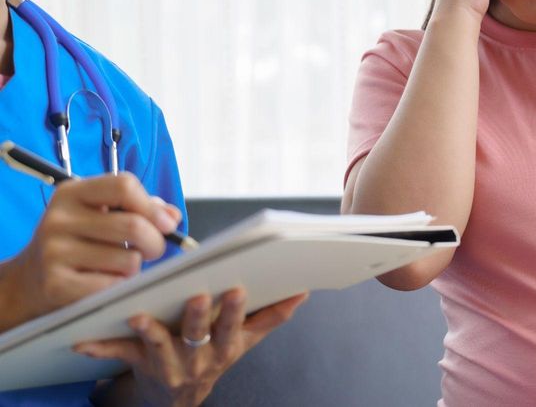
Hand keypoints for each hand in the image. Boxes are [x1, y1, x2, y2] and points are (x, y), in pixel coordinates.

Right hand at [0, 173, 181, 331]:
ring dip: (135, 267)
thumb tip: (172, 217)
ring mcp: (54, 252)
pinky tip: (106, 281)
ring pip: (128, 260)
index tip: (167, 224)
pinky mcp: (56, 285)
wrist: (29, 280)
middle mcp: (58, 219)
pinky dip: (120, 286)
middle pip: (132, 226)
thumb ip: (140, 209)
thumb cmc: (78, 242)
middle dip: (155, 242)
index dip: (153, 206)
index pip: (124, 186)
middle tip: (153, 250)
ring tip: (119, 266)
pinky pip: (113, 285)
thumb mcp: (100, 214)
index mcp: (71, 193)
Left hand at [76, 288, 308, 406]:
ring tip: (139, 315)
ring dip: (147, 330)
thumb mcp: (244, 342)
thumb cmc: (212, 358)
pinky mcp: (138, 362)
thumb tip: (302, 291)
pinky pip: (118, 353)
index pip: (231, 328)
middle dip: (197, 317)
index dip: (233, 312)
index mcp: (223, 348)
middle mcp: (196, 357)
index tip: (236, 291)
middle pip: (196, 334)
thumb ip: (272, 317)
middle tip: (197, 297)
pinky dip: (99, 347)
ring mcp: (165, 362)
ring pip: (157, 343)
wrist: (175, 399)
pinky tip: (82, 339)